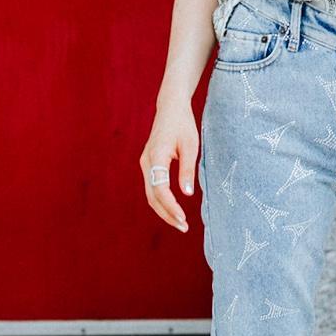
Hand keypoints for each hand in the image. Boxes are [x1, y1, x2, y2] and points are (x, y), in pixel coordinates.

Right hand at [138, 101, 197, 232]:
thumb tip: (187, 194)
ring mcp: (145, 164)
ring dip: (164, 210)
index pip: (160, 189)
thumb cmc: (183, 124)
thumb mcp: (191, 145)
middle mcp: (146, 162)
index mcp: (156, 155)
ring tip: (180, 223)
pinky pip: (152, 188)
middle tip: (184, 227)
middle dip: (167, 214)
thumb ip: (187, 169)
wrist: (170, 108)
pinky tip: (173, 209)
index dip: (171, 206)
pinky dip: (161, 201)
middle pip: (152, 196)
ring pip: (150, 194)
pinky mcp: (149, 165)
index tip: (184, 219)